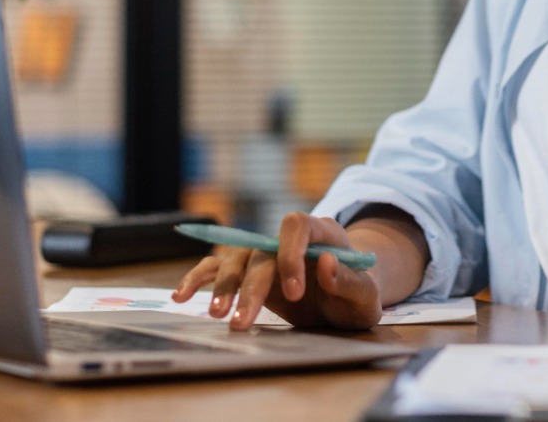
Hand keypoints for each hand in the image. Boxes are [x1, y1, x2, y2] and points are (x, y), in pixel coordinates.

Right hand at [172, 212, 381, 331]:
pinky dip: (199, 278)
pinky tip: (181, 295)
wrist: (346, 301)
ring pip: (236, 258)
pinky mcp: (249, 272)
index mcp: (321, 233)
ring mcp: (265, 253)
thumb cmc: (358, 297)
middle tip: (243, 322)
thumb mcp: (366, 298)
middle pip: (260, 249)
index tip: (293, 293)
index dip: (290, 253)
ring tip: (216, 315)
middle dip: (250, 286)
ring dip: (224, 286)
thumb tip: (326, 263)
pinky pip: (218, 267)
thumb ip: (350, 282)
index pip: (297, 226)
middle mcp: (288, 239)